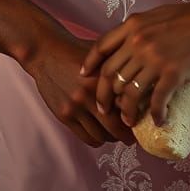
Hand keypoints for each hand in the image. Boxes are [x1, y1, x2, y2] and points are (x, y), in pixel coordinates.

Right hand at [23, 27, 136, 147]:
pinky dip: (97, 139)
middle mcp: (90, 95)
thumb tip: (141, 82)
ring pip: (102, 136)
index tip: (143, 120)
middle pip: (116, 126)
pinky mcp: (64, 115)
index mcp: (103, 78)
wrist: (46, 52)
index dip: (137, 115)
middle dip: (128, 135)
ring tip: (117, 134)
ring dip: (112, 138)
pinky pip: (86, 137)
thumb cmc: (77, 51)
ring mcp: (76, 107)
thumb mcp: (102, 54)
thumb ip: (119, 69)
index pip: (127, 105)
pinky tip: (101, 134)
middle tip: (134, 136)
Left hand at [80, 0, 189, 127]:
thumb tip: (131, 37)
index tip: (85, 76)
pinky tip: (159, 121)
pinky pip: (156, 101)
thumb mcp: (159, 14)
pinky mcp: (173, 73)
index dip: (90, 64)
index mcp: (134, 25)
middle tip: (105, 109)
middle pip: (111, 75)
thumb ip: (142, 27)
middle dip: (104, 96)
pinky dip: (155, 114)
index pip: (101, 47)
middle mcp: (139, 42)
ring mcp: (155, 58)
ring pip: (130, 92)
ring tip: (130, 121)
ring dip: (127, 111)